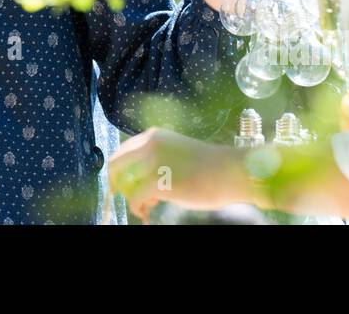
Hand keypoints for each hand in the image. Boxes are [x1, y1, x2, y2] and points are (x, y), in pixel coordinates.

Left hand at [108, 127, 237, 222]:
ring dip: (131, 198)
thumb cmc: (210, 167)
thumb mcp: (176, 153)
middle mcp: (150, 145)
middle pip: (116, 165)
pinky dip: (137, 208)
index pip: (123, 151)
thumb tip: (137, 181)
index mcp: (154, 136)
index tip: (121, 184)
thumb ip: (156, 160)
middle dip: (117, 183)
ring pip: (125, 184)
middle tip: (125, 197)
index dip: (119, 170)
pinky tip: (147, 213)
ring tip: (147, 206)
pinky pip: (135, 198)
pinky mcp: (160, 182)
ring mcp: (154, 163)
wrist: (232, 172)